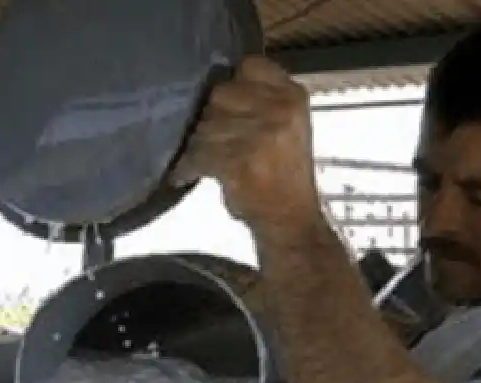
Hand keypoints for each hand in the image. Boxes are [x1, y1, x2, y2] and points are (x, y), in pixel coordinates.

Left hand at [175, 56, 321, 229]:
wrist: (290, 217)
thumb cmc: (282, 172)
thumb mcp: (287, 125)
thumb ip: (262, 100)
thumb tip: (215, 87)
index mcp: (292, 96)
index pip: (249, 65)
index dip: (231, 84)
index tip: (225, 106)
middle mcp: (280, 110)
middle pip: (220, 94)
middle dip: (210, 118)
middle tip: (210, 140)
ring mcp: (261, 135)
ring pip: (205, 126)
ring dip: (196, 145)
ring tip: (201, 160)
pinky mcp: (239, 161)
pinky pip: (199, 155)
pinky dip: (188, 167)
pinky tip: (187, 175)